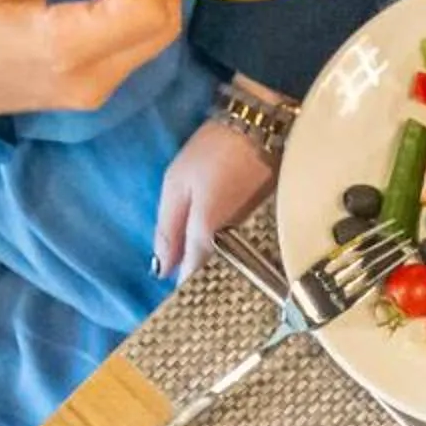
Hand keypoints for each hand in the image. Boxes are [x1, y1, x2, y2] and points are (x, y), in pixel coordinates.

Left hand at [153, 110, 278, 281]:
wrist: (263, 127)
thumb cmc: (213, 152)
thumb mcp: (177, 184)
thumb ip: (167, 229)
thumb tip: (160, 270)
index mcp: (207, 235)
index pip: (191, 276)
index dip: (179, 288)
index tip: (170, 298)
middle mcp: (234, 245)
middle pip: (213, 274)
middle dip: (198, 282)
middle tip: (185, 285)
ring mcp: (253, 238)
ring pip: (230, 264)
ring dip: (215, 269)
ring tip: (202, 274)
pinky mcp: (265, 228)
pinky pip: (244, 252)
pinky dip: (232, 255)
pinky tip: (225, 252)